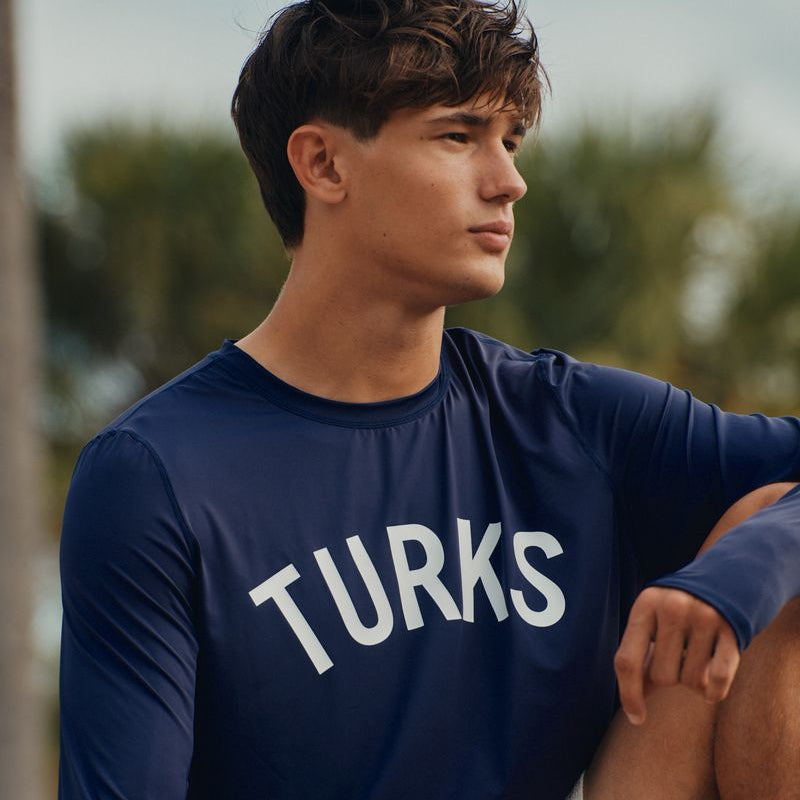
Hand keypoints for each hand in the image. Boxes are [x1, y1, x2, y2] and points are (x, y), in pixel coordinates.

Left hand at [614, 586, 740, 725]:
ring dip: (693, 680)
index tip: (636, 718)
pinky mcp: (731, 631)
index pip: (627, 661)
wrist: (722, 580)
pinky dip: (714, 692)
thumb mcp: (651, 621)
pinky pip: (719, 681)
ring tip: (694, 655)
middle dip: (668, 677)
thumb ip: (640, 656)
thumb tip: (633, 704)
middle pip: (661, 677)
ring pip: (691, 682)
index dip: (629, 695)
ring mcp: (703, 617)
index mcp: (644, 605)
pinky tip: (711, 682)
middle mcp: (672, 608)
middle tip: (677, 657)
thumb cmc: (675, 611)